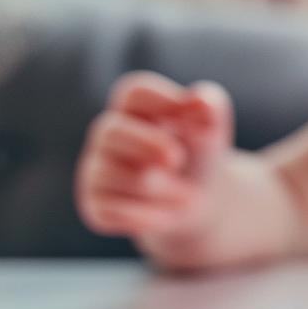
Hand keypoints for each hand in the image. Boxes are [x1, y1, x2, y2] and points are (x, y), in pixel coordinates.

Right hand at [76, 71, 234, 257]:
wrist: (199, 201)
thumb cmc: (199, 155)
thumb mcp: (212, 130)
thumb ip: (210, 108)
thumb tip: (199, 99)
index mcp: (135, 109)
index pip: (134, 92)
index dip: (159, 98)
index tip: (186, 110)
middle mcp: (107, 136)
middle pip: (112, 131)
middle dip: (148, 144)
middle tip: (178, 159)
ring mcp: (96, 171)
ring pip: (118, 176)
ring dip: (163, 188)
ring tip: (186, 194)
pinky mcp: (95, 206)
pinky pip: (115, 212)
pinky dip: (150, 216)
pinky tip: (165, 214)